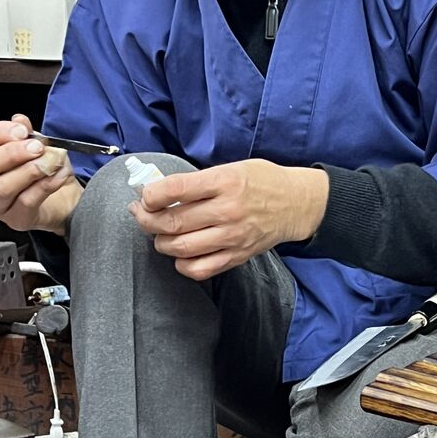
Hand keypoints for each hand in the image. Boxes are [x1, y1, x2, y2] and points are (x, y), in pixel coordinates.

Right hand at [0, 114, 81, 234]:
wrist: (60, 200)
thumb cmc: (41, 172)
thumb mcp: (35, 147)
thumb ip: (26, 134)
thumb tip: (19, 120)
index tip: (23, 130)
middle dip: (13, 152)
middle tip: (37, 147)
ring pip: (4, 186)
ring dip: (31, 170)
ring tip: (50, 161)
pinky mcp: (15, 219)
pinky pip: (27, 201)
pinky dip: (47, 184)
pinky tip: (59, 174)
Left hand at [131, 159, 328, 279]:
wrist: (295, 203)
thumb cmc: (262, 181)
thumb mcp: (231, 168)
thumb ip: (198, 181)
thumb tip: (159, 192)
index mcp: (224, 181)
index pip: (175, 189)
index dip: (150, 195)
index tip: (144, 196)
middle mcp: (227, 210)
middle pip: (171, 222)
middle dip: (146, 219)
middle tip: (141, 214)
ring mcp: (232, 236)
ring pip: (180, 247)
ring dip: (160, 242)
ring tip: (159, 233)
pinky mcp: (237, 255)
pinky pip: (200, 269)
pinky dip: (181, 264)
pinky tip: (180, 253)